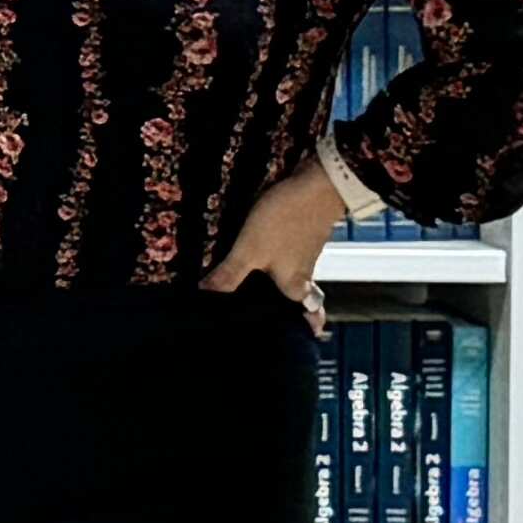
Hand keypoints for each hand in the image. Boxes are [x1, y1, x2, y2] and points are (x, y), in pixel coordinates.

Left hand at [201, 161, 336, 315]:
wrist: (317, 183)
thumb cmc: (284, 221)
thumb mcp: (250, 250)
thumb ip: (230, 275)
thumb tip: (205, 297)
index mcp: (295, 286)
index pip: (308, 315)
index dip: (307, 328)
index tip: (305, 339)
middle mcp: (304, 273)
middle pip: (303, 299)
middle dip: (293, 310)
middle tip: (274, 320)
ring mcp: (306, 252)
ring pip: (298, 278)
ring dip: (285, 287)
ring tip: (260, 294)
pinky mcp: (304, 234)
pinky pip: (293, 257)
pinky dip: (282, 264)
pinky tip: (265, 260)